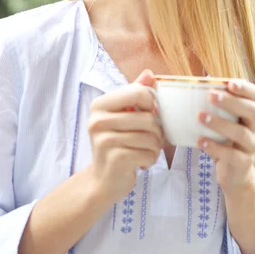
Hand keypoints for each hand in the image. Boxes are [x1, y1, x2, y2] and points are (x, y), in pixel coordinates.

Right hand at [87, 70, 162, 203]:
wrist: (102, 180)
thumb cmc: (117, 145)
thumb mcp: (123, 116)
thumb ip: (135, 93)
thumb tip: (150, 73)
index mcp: (100, 105)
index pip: (139, 92)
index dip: (152, 105)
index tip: (147, 115)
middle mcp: (98, 121)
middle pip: (149, 118)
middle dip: (156, 132)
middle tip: (147, 140)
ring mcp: (105, 141)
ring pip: (152, 137)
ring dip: (154, 148)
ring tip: (142, 151)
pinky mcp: (116, 159)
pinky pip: (149, 154)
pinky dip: (150, 160)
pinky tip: (139, 163)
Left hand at [197, 79, 254, 194]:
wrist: (233, 173)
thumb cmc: (223, 141)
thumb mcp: (221, 122)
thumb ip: (212, 107)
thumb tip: (186, 89)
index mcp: (249, 113)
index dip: (245, 88)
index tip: (230, 83)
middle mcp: (254, 127)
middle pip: (251, 110)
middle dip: (231, 102)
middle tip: (211, 96)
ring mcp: (251, 146)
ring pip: (241, 133)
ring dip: (220, 123)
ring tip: (200, 117)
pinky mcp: (243, 163)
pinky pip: (232, 155)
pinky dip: (215, 147)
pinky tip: (201, 142)